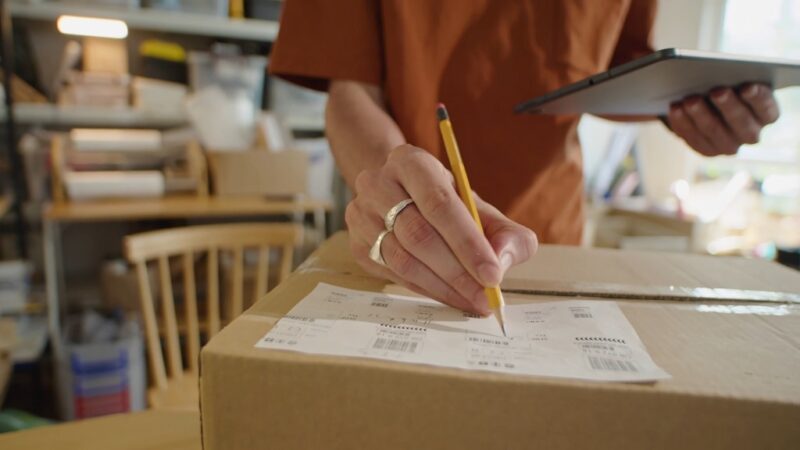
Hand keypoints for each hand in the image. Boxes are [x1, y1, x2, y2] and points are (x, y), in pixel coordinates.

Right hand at [346, 144, 537, 314]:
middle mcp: (378, 183)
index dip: (467, 242)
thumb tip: (503, 260)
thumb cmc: (445, 204)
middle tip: (485, 295)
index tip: (492, 274)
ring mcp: (361, 215)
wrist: (400, 197)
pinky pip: (393, 274)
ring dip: (442, 286)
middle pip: (418, 234)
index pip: (439, 204)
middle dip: (457, 272)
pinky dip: (426, 290)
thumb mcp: (479, 207)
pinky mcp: (357, 244)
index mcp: (411, 162)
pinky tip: (449, 295)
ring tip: (471, 300)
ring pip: (402, 259)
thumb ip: (505, 232)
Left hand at [667, 84, 779, 155]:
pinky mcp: (706, 149)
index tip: (748, 86)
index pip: (767, 109)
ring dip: (701, 115)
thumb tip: (720, 71)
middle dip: (728, 106)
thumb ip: (735, 75)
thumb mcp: (735, 77)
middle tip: (717, 91)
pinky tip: (675, 108)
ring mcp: (728, 145)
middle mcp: (751, 134)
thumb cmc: (727, 83)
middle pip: (741, 123)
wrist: (708, 103)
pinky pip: (693, 137)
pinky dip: (683, 122)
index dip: (758, 99)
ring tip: (690, 99)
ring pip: (714, 131)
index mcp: (767, 114)